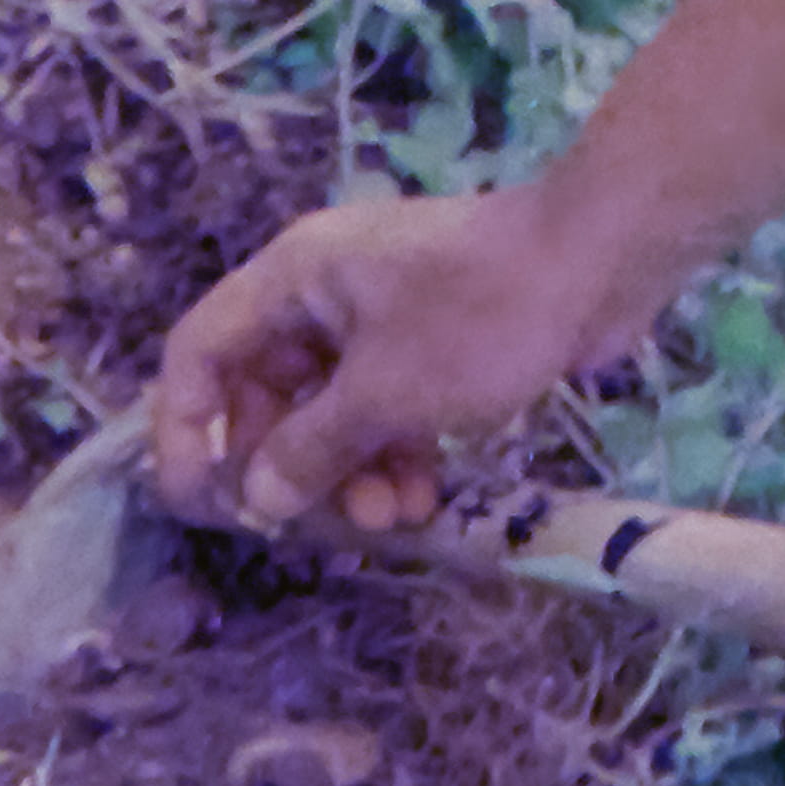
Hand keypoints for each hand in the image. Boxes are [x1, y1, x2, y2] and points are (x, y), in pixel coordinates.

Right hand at [146, 184, 612, 534]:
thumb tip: (257, 499)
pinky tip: (423, 497)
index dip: (184, 427)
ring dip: (349, 470)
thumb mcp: (386, 392)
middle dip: (288, 464)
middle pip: (266, 392)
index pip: (200, 352)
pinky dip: (395, 451)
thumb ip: (311, 448)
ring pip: (332, 409)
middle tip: (311, 524)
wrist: (600, 261)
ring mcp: (381, 317)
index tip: (199, 499)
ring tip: (390, 519)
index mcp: (292, 280)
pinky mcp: (433, 342)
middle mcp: (324, 294)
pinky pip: (386, 405)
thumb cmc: (480, 314)